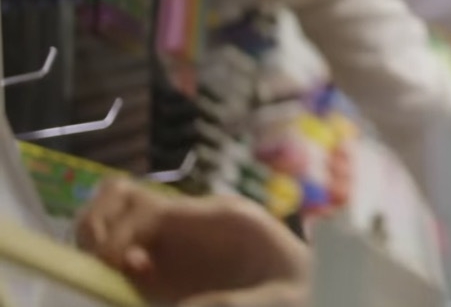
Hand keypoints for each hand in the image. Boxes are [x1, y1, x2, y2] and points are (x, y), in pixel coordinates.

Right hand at [76, 178, 310, 306]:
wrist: (310, 292)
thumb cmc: (302, 289)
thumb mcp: (282, 298)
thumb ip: (233, 303)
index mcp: (221, 217)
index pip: (153, 209)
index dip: (123, 233)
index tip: (119, 267)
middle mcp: (190, 222)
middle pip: (123, 197)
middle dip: (99, 227)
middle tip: (106, 267)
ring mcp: (174, 243)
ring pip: (115, 217)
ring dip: (97, 240)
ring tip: (110, 274)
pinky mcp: (164, 270)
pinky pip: (119, 253)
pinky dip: (105, 265)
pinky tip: (125, 287)